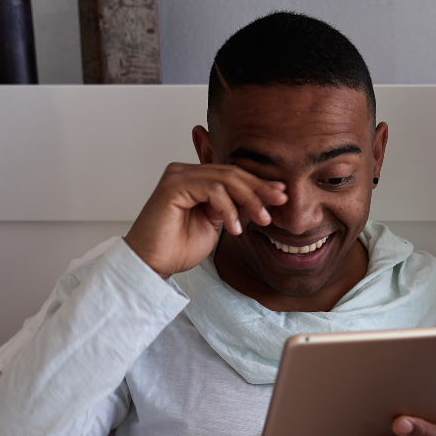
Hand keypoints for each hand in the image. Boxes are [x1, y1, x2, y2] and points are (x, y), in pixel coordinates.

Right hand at [123, 162, 286, 278]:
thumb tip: (263, 198)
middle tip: (281, 201)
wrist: (153, 264)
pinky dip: (228, 208)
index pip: (233, 174)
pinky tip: (234, 228)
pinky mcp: (173, 186)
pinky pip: (212, 189)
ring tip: (262, 220)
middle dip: (260, 188)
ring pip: (226, 179)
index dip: (259, 183)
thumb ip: (233, 206)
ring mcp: (177, 176)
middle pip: (232, 173)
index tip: (282, 194)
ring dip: (249, 199)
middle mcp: (185, 172)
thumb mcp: (216, 223)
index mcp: (195, 178)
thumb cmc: (178, 247)